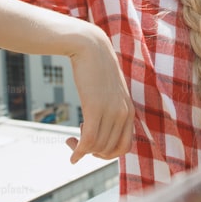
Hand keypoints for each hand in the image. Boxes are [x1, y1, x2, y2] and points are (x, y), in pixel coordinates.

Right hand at [64, 27, 134, 162]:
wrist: (90, 47)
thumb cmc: (96, 70)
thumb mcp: (109, 93)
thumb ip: (111, 108)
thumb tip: (99, 127)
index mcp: (130, 111)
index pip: (125, 147)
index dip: (108, 154)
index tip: (93, 146)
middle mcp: (124, 113)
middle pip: (110, 150)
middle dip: (93, 154)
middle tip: (77, 144)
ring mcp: (112, 111)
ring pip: (98, 147)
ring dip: (82, 150)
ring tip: (71, 140)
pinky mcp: (96, 107)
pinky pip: (89, 140)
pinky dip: (79, 151)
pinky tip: (71, 153)